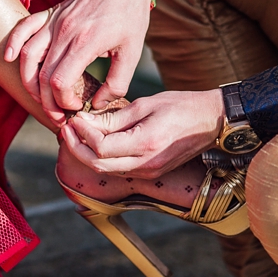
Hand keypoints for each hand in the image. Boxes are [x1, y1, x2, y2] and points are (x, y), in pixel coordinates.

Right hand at [5, 0, 166, 123]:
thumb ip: (117, 84)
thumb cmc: (131, 14)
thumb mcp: (133, 53)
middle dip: (46, 102)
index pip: (59, 82)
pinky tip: (10, 59)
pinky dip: (14, 43)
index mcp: (85, 42)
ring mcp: (54, 20)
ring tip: (40, 98)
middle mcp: (64, 31)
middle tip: (58, 115)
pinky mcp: (51, 12)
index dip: (63, 102)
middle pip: (41, 75)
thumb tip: (97, 104)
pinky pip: (24, 27)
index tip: (76, 107)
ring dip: (29, 82)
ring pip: (28, 56)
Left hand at [60, 89, 224, 177]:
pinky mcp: (151, 172)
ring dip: (88, 153)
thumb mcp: (146, 104)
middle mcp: (147, 164)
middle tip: (66, 129)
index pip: (101, 148)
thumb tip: (85, 121)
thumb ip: (114, 118)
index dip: (83, 135)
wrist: (211, 121)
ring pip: (107, 169)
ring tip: (77, 133)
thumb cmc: (181, 106)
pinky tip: (97, 140)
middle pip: (99, 165)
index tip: (75, 118)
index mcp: (146, 144)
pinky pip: (119, 168)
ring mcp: (150, 171)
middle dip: (77, 148)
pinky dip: (103, 156)